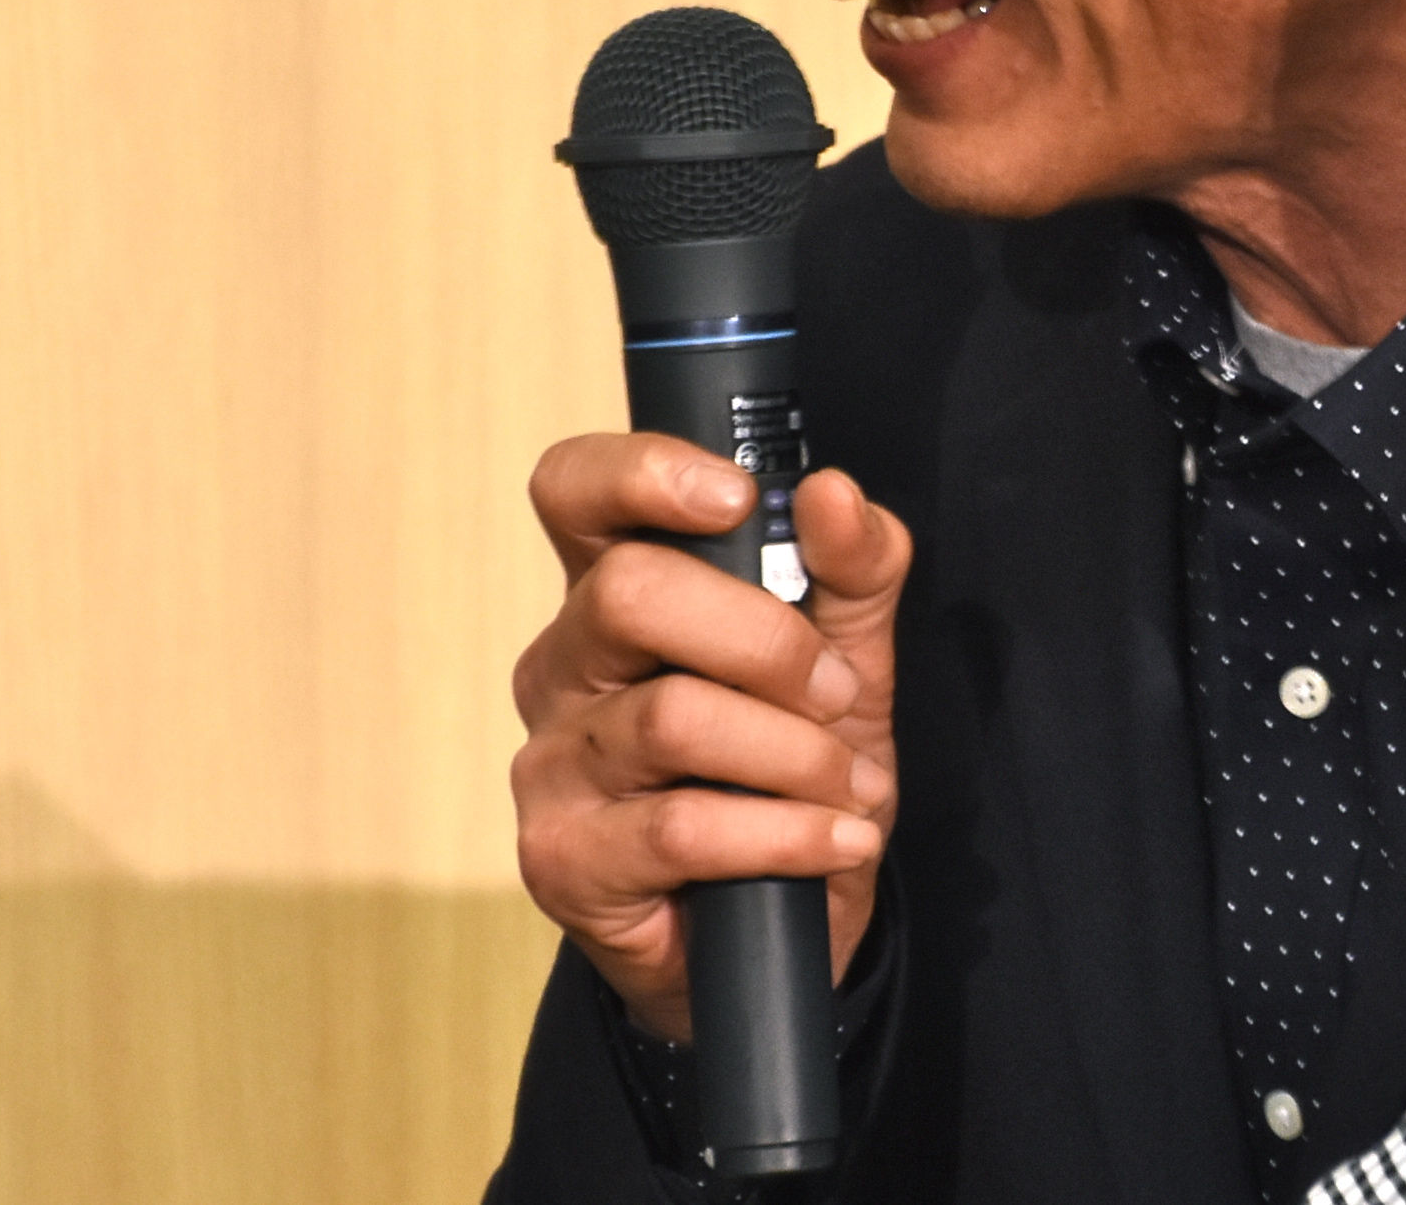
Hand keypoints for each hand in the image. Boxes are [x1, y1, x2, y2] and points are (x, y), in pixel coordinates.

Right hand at [509, 434, 911, 1040]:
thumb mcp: (846, 659)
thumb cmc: (794, 773)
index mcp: (617, 594)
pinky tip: (833, 841)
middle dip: (765, 640)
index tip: (738, 498)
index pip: (576, 492)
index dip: (641, 473)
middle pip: (631, 593)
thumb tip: (832, 494)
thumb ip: (853, 569)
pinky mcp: (562, 860)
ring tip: (849, 786)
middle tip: (835, 690)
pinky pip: (681, 829)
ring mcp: (552, 764)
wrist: (786, 932)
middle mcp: (563, 667)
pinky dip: (784, 833)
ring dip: (793, 753)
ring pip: (672, 718)